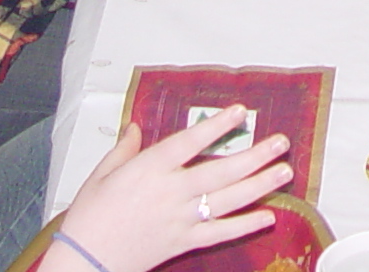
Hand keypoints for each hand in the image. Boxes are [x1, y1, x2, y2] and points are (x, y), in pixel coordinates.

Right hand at [56, 108, 292, 271]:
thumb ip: (125, 149)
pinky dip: (245, 226)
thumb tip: (136, 126)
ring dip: (259, 185)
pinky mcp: (183, 243)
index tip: (240, 111)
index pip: (190, 142)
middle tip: (282, 142)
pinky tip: (268, 216)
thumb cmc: (89, 216)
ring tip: (285, 172)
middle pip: (220, 171)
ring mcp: (180, 220)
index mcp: (149, 170)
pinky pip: (220, 234)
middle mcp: (170, 193)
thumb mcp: (101, 174)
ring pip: (227, 201)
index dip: (217, 126)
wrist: (83, 261)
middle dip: (255, 155)